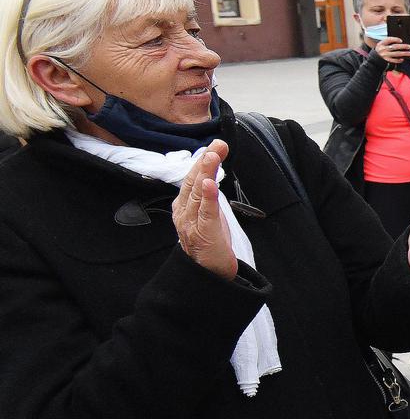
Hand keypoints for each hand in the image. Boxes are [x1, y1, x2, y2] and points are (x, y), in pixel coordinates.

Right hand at [173, 141, 236, 279]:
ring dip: (205, 173)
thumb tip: (212, 173)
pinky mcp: (203, 234)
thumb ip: (208, 195)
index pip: (192, 179)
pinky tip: (210, 184)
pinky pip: (205, 213)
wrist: (209, 273)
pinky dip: (207, 197)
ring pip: (197, 193)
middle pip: (192, 182)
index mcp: (183, 206)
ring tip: (212, 156)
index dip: (203, 161)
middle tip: (217, 146)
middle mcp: (183, 212)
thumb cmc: (210, 242)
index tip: (216, 145)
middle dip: (205, 162)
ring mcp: (190, 223)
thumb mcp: (209, 213)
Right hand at [373, 36, 409, 64]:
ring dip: (404, 53)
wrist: (374, 60)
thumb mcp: (382, 45)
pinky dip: (399, 60)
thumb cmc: (380, 50)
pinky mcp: (386, 61)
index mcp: (381, 44)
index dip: (395, 39)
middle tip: (409, 46)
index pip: (389, 39)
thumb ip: (388, 43)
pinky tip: (403, 59)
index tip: (401, 40)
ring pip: (396, 54)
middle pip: (394, 47)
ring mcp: (385, 55)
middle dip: (403, 46)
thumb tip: (400, 41)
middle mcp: (383, 49)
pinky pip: (394, 60)